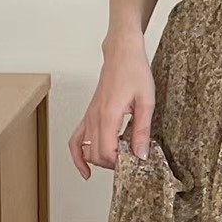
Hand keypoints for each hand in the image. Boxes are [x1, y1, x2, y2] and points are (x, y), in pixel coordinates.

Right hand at [69, 32, 154, 179]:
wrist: (122, 52)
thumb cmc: (134, 71)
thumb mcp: (146, 102)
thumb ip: (142, 130)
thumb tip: (141, 154)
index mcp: (108, 115)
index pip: (106, 152)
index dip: (120, 163)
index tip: (134, 162)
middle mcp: (94, 117)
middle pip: (96, 155)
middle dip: (113, 164)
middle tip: (132, 161)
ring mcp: (89, 116)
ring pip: (86, 150)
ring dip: (100, 161)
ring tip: (116, 163)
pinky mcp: (89, 114)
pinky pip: (76, 139)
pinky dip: (78, 155)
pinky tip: (86, 168)